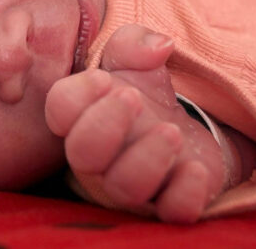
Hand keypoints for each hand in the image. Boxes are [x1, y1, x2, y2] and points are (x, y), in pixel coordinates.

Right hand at [45, 25, 226, 222]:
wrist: (188, 138)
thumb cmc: (148, 102)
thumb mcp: (138, 64)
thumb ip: (135, 44)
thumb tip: (158, 46)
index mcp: (83, 119)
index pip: (60, 110)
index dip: (76, 94)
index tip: (104, 79)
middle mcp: (100, 159)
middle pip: (83, 154)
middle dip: (104, 124)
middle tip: (133, 99)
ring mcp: (134, 186)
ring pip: (124, 187)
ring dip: (146, 158)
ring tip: (171, 132)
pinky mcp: (170, 203)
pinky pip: (171, 211)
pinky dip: (184, 195)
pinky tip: (195, 170)